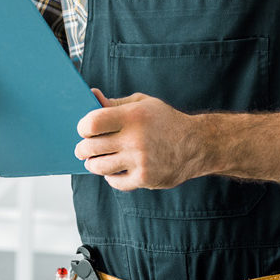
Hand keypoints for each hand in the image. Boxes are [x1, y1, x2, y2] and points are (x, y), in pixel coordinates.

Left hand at [75, 89, 210, 190]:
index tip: (86, 129)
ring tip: (97, 159)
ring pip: (98, 167)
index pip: (91, 123)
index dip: (83, 127)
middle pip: (89, 147)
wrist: (197, 144)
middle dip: (83, 148)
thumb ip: (115, 104)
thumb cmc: (165, 121)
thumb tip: (91, 97)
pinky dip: (111, 177)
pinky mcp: (144, 178)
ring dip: (94, 164)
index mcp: (133, 115)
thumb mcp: (143, 104)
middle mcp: (135, 138)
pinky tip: (116, 169)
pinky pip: (114, 182)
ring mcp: (140, 160)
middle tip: (85, 148)